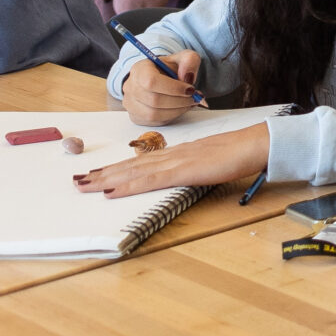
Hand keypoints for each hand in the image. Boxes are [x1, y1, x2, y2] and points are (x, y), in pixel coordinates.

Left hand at [75, 123, 268, 199]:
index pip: (143, 161)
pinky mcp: (182, 171)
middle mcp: (172, 155)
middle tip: (79, 181)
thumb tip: (187, 174)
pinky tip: (112, 191)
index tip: (98, 173)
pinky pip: (149, 180)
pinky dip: (128, 186)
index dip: (118, 168)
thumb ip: (197, 167)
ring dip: (107, 179)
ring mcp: (176, 161)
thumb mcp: (214, 161)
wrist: (256, 143)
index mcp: (179, 153)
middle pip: (131, 165)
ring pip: (134, 171)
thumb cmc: (241, 152)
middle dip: (104, 174)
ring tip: (85, 185)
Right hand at [121, 47, 203, 125]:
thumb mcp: (183, 58)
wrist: (160, 78)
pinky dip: (171, 117)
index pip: (151, 81)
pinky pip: (154, 122)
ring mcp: (130, 103)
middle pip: (154, 100)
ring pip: (154, 114)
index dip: (173, 88)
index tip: (190, 89)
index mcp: (140, 69)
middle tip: (195, 97)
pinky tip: (180, 108)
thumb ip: (189, 61)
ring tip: (190, 102)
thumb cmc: (169, 69)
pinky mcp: (135, 117)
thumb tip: (188, 77)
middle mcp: (131, 86)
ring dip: (177, 110)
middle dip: (179, 101)